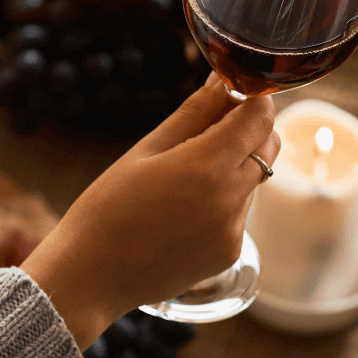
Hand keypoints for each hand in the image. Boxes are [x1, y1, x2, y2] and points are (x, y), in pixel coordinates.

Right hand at [22, 75, 279, 345]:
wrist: (90, 277)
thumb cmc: (107, 208)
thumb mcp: (147, 150)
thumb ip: (195, 112)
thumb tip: (223, 80)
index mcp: (206, 166)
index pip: (260, 116)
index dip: (252, 98)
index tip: (233, 93)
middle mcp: (230, 199)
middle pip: (268, 144)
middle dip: (249, 128)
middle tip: (210, 126)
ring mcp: (233, 230)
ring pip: (254, 178)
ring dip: (234, 165)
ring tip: (183, 177)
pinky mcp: (230, 252)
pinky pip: (241, 211)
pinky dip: (224, 199)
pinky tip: (183, 208)